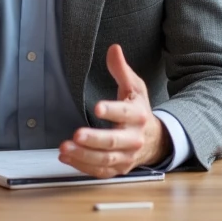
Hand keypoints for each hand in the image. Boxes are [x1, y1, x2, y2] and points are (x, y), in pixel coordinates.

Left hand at [58, 44, 169, 177]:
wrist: (157, 141)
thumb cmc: (140, 111)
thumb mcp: (135, 88)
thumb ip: (121, 70)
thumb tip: (113, 49)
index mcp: (138, 116)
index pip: (125, 113)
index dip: (112, 111)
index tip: (97, 107)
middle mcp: (134, 139)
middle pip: (113, 141)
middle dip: (94, 139)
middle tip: (77, 134)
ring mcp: (126, 157)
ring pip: (105, 160)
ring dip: (84, 155)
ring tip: (64, 148)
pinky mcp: (118, 169)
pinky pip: (99, 171)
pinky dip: (82, 166)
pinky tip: (66, 157)